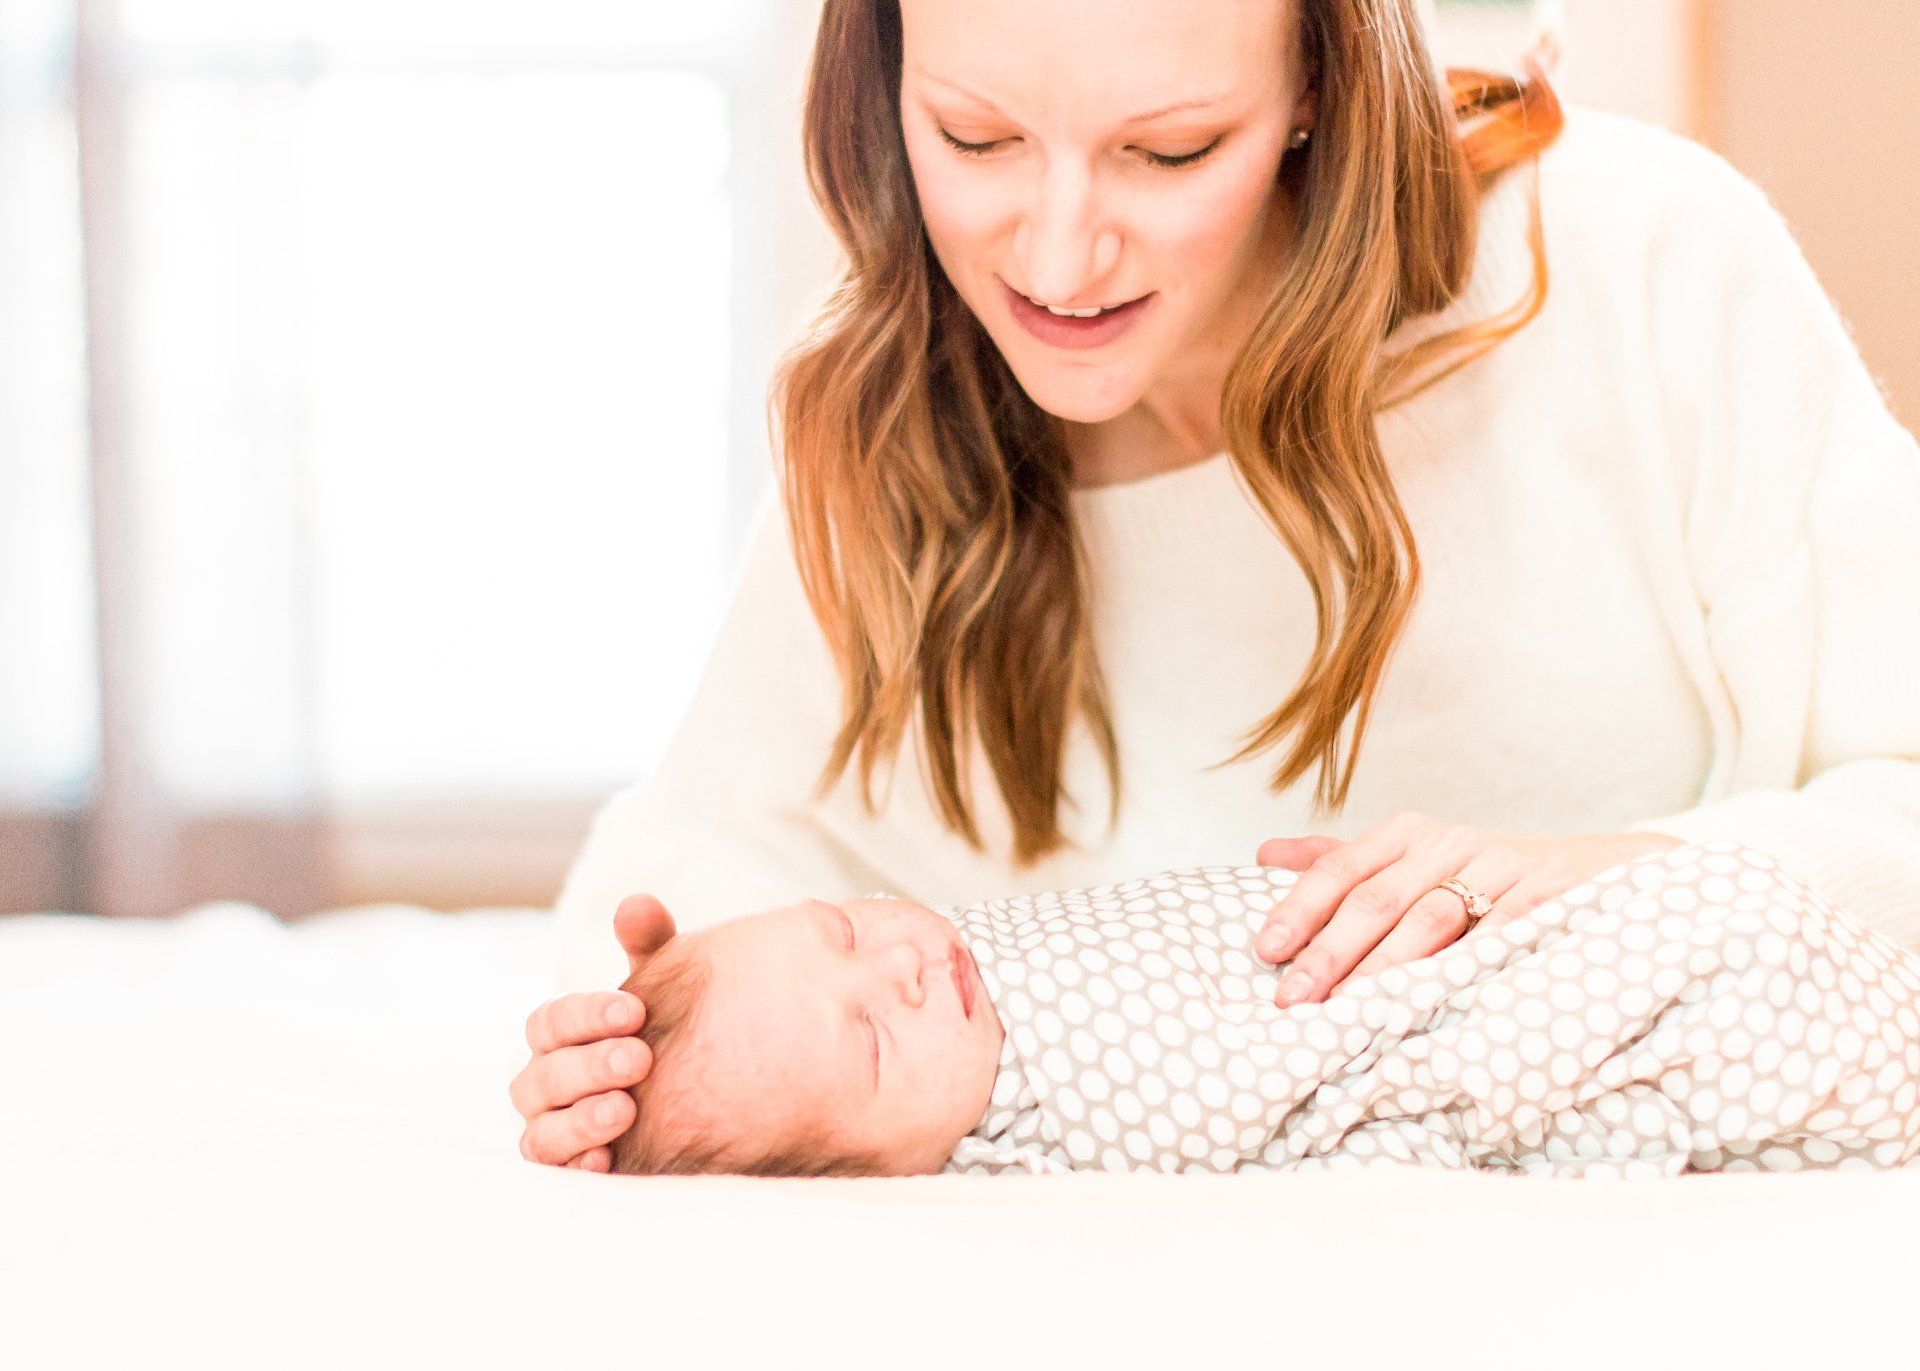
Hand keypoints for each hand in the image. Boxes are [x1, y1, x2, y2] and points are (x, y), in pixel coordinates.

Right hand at [508, 893, 678, 1169]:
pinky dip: (578, 1165)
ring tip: (624, 1110)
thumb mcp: (666, 986)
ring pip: (539, 1132)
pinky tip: (607, 1159)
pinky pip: (558, 1175)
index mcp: (559, 1036)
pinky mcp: (577, 1170)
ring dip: (579, 1121)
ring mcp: (554, 1132)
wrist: (704, 1088)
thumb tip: (637, 904)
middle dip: (589, 1067)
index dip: (586, 1016)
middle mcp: (545, 1086)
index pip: (549, 1023)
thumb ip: (650, 947)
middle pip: (542, 1078)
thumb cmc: (669, 1028)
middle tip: (641, 1059)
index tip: (637, 1012)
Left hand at [1250, 813, 1685, 1006]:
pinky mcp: (1551, 892)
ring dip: (1387, 969)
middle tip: (1293, 998)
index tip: (1267, 950)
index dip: (1301, 908)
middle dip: (1332, 953)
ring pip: (1433, 920)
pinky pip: (1501, 934)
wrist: (1597, 869)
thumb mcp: (1414, 859)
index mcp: (1410, 835)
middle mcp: (1451, 843)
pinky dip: (1469, 966)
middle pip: (1378, 899)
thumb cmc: (1484, 876)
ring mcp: (1503, 865)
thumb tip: (1265, 856)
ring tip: (1351, 1011)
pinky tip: (1436, 1002)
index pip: (1342, 869)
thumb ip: (1342, 861)